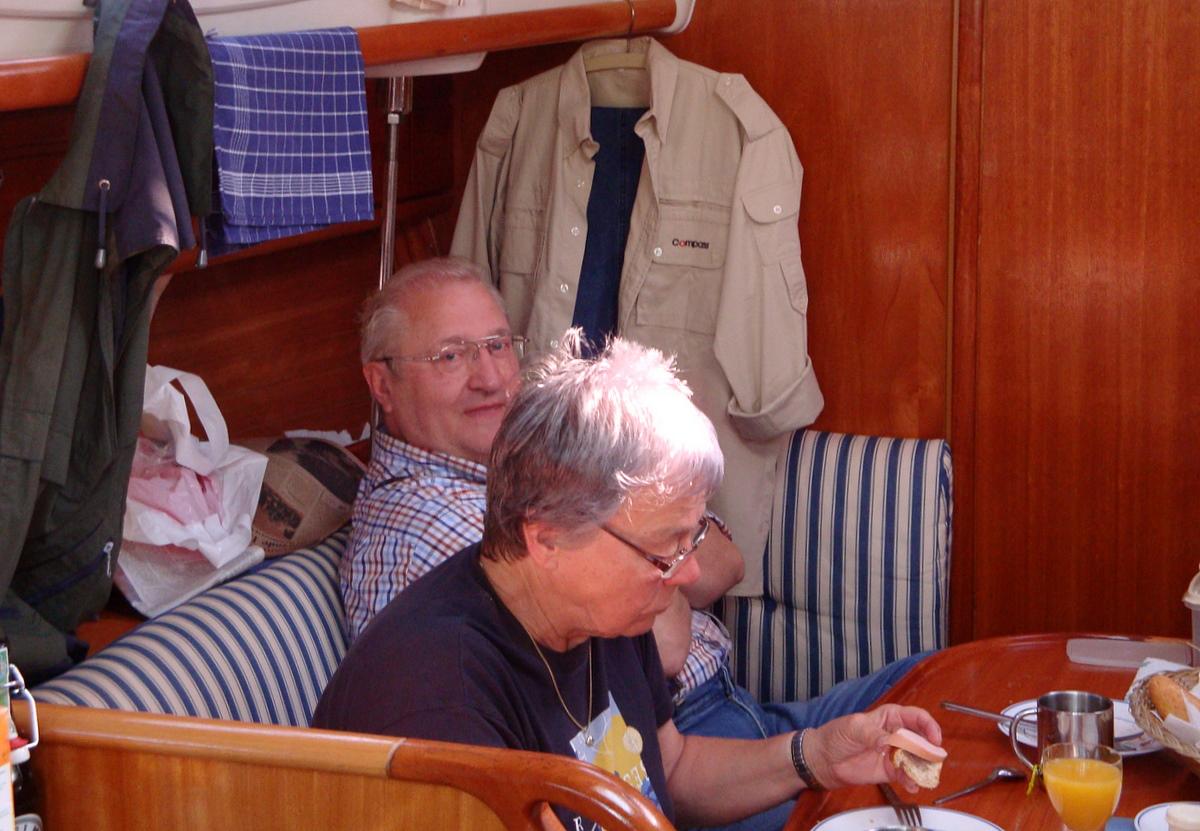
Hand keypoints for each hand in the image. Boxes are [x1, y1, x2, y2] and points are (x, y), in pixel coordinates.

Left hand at [804, 704, 942, 791]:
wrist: (823, 760)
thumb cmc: (837, 735)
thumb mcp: (853, 728)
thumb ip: (873, 734)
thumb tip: (888, 742)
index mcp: (891, 717)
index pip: (916, 717)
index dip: (929, 726)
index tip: (934, 738)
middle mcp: (897, 734)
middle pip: (922, 740)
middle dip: (929, 750)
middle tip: (931, 760)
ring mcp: (895, 754)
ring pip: (918, 760)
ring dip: (923, 767)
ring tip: (922, 775)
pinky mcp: (891, 771)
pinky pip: (906, 776)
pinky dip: (912, 781)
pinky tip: (912, 785)